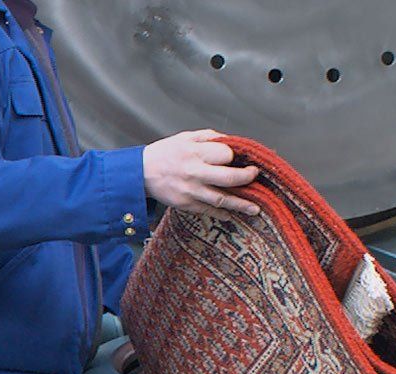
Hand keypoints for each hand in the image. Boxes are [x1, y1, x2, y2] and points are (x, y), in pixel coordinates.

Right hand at [143, 129, 259, 218]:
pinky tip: (232, 215)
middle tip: (255, 177)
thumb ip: (208, 137)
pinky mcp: (187, 205)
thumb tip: (230, 140)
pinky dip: (222, 214)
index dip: (233, 156)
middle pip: (228, 178)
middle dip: (246, 178)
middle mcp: (194, 172)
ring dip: (240, 205)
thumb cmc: (165, 154)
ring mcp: (191, 190)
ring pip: (222, 199)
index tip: (239, 158)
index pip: (224, 154)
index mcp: (194, 152)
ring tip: (255, 209)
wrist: (140, 173)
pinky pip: (209, 211)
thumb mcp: (184, 138)